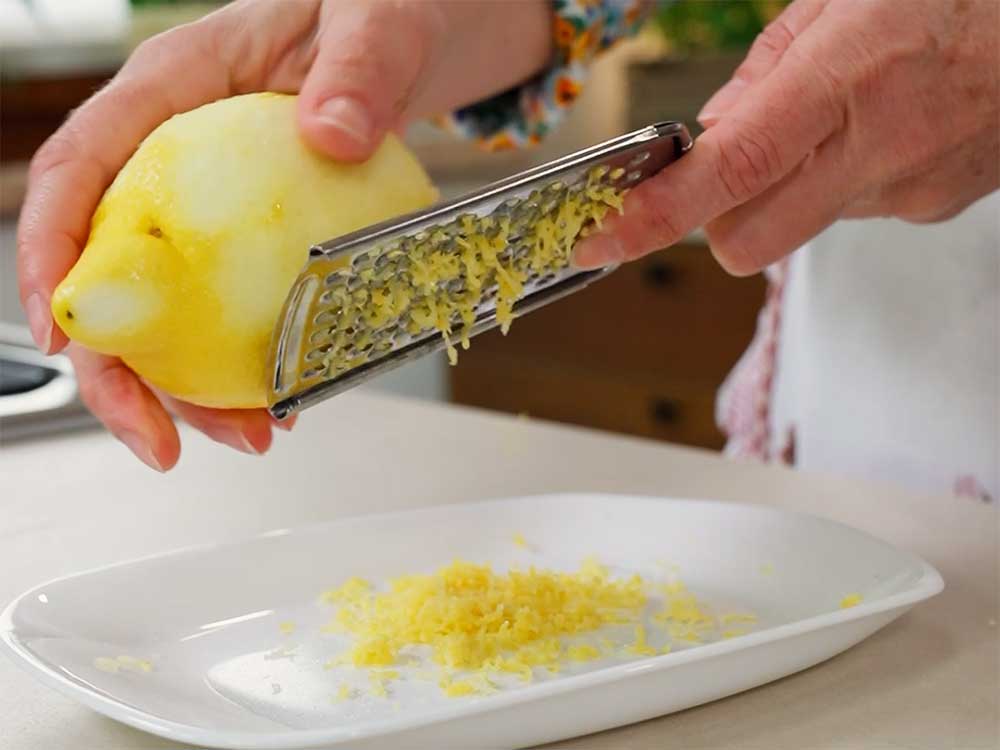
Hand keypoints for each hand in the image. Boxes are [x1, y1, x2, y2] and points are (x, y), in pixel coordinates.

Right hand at [17, 0, 549, 469]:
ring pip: (172, 306)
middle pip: (112, 266)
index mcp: (176, 89)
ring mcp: (217, 205)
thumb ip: (358, 69)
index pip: (82, 168)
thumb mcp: (377, 20)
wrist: (421, 33)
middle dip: (119, 366)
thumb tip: (329, 135)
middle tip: (164, 438)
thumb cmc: (382, 8)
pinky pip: (236, 307)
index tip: (66, 332)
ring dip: (191, 386)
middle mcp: (180, 157)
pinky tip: (281, 401)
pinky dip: (249, 363)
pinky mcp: (260, 239)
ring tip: (247, 436)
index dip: (54, 255)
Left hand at [574, 0, 999, 274]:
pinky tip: (881, 126)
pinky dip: (842, 181)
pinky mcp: (935, 207)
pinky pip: (853, 210)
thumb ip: (766, 70)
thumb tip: (711, 134)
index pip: (727, 173)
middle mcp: (878, 145)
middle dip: (714, 220)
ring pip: (799, 225)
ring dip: (788, 188)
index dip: (652, 217)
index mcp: (846, 75)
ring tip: (840, 114)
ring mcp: (911, 187)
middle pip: (747, 241)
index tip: (597, 239)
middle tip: (719, 172)